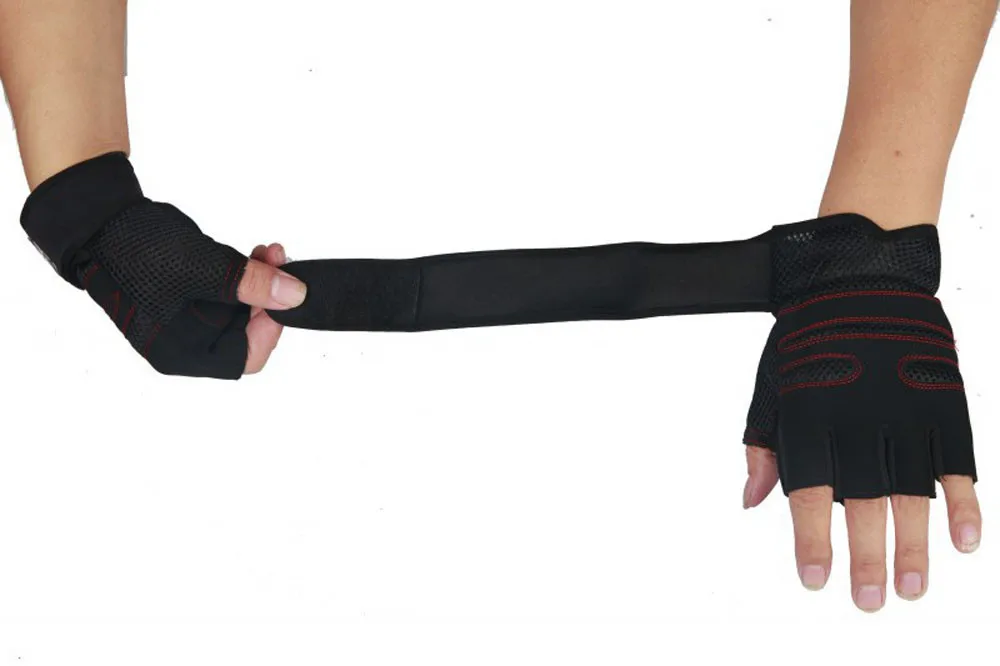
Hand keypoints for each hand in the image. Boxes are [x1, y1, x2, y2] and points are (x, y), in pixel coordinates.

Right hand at [21, 152, 306, 377]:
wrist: (103, 219)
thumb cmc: (137, 248)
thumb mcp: (201, 266)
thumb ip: (251, 283)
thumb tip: (296, 296)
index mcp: (179, 351)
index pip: (244, 358)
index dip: (269, 329)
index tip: (283, 296)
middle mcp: (185, 343)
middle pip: (248, 334)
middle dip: (270, 297)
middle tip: (280, 261)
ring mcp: (189, 321)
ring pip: (244, 312)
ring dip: (262, 282)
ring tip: (268, 251)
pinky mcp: (192, 300)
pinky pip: (230, 296)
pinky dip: (246, 277)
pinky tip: (254, 255)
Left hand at [741, 214, 980, 610]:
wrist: (860, 275)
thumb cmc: (805, 337)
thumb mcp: (769, 384)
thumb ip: (763, 443)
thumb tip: (751, 501)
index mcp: (810, 415)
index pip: (808, 491)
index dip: (812, 539)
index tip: (815, 581)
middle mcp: (858, 418)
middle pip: (864, 501)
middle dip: (865, 556)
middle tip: (867, 602)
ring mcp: (906, 410)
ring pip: (914, 491)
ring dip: (914, 544)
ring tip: (910, 590)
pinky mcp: (944, 401)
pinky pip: (960, 461)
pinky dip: (965, 502)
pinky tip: (964, 542)